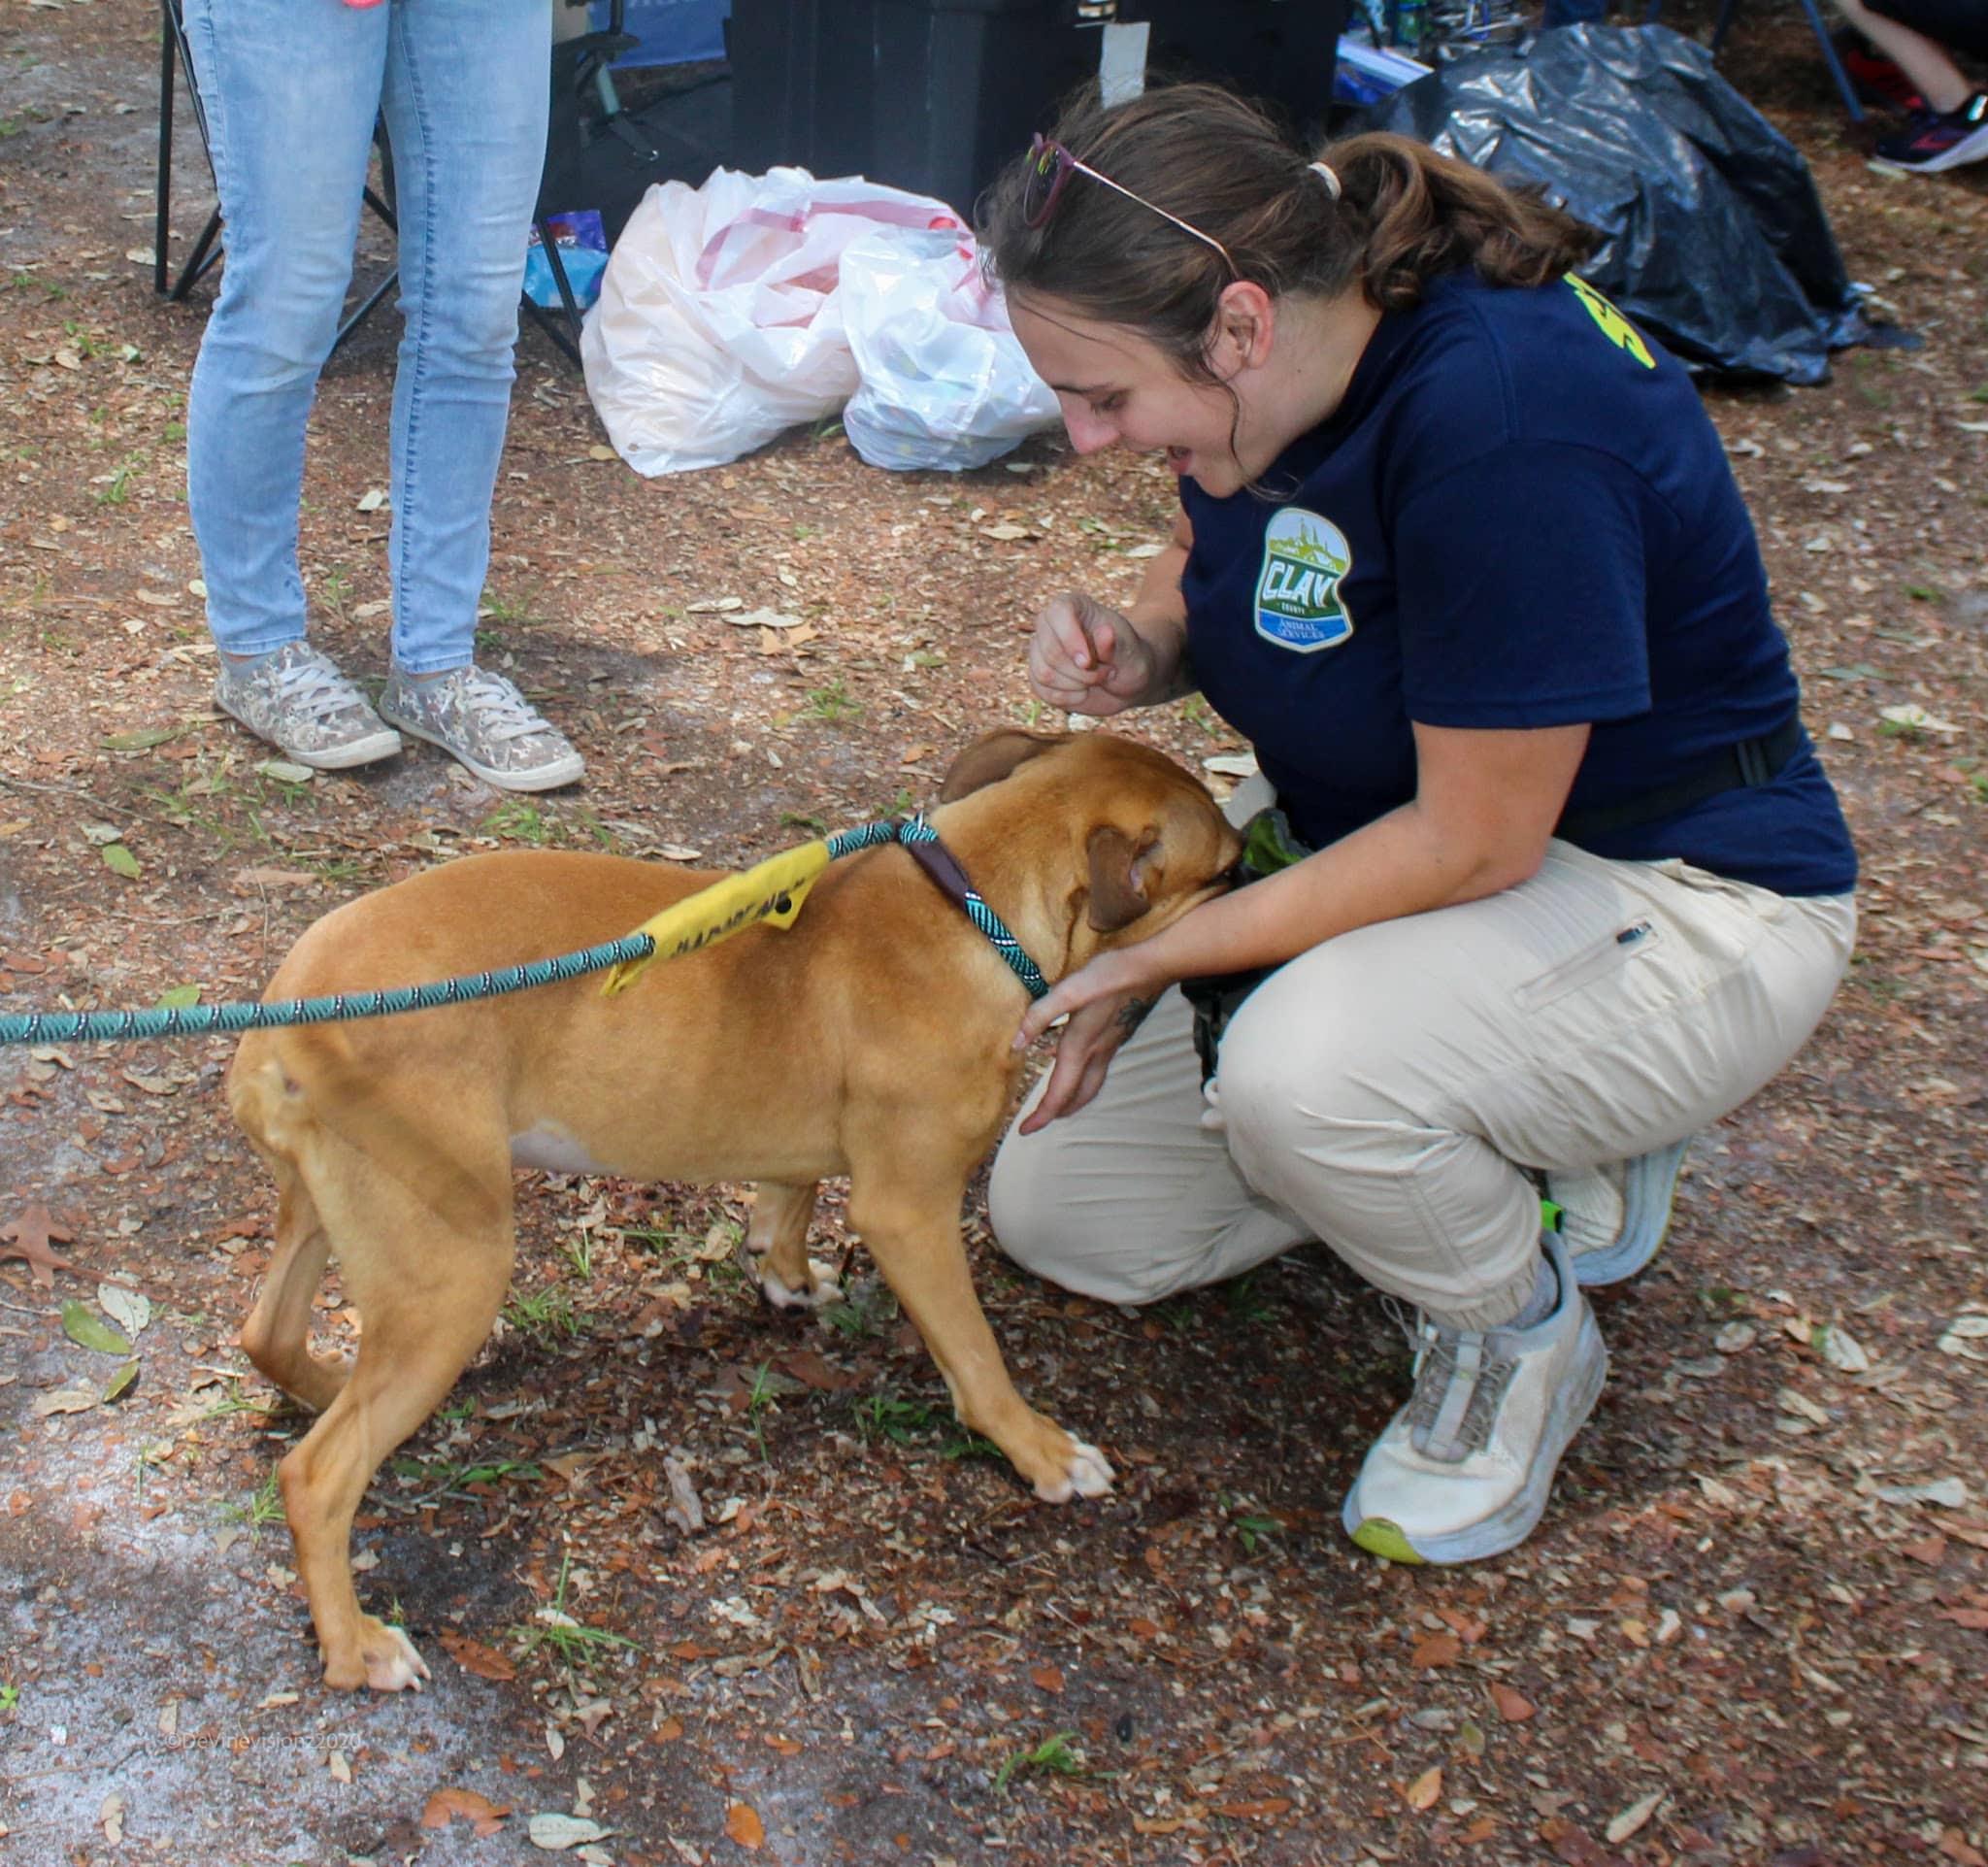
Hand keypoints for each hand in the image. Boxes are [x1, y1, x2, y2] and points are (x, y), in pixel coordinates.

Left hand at [1013, 948, 1165, 1133]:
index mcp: (1080, 1046)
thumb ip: (1040, 1016)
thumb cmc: (1110, 976)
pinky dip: (1081, 1079)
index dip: (1042, 1115)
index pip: (1060, 1093)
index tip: (1024, 1130)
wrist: (1151, 968)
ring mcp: (1109, 1046)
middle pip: (1078, 1096)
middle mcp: (1096, 1053)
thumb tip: (1016, 1044)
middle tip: (1038, 1121)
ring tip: (1055, 1103)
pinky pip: (1097, 1070)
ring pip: (1090, 1086)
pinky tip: (1072, 1063)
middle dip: (1057, 1113)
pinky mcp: (1116, 1036)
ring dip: (1071, 1099)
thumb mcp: (1069, 991)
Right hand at [1027, 592, 1159, 716]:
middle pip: (1050, 651)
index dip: (1070, 639)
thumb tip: (1105, 633)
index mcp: (1073, 606)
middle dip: (1081, 673)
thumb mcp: (1130, 652)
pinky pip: (1044, 692)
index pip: (1058, 612)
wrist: (1125, 681)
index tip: (1088, 662)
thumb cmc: (1129, 659)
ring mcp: (1040, 650)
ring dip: (1077, 685)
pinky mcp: (1037, 676)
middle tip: (1107, 673)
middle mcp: (1049, 624)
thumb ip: (1116, 644)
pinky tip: (1084, 691)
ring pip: (1044, 674)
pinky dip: (1069, 698)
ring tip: (1097, 680)